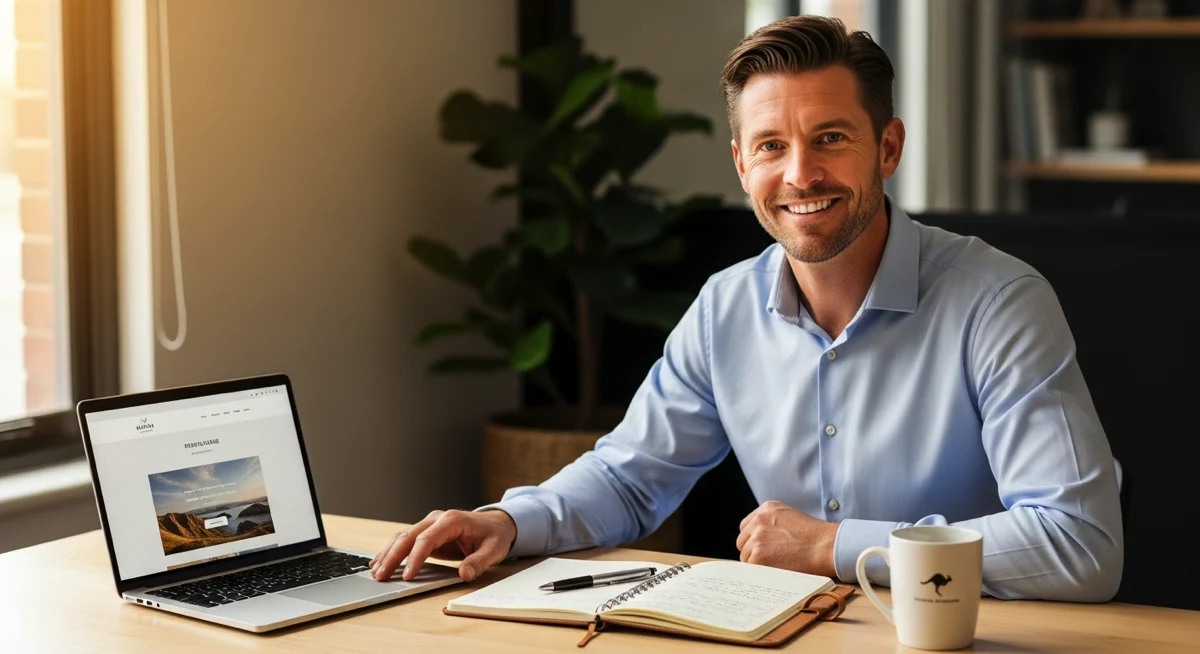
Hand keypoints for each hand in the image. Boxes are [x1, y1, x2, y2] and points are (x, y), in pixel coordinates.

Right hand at [368, 509, 516, 582]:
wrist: (495, 523)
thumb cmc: (494, 536)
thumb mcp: (494, 549)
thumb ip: (479, 562)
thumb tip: (465, 573)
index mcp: (452, 520)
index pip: (427, 539)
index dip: (415, 557)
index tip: (407, 575)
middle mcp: (437, 518)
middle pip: (408, 536)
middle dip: (393, 556)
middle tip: (380, 576)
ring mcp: (429, 523)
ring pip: (402, 536)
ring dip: (388, 553)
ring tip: (375, 571)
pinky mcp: (426, 531)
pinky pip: (405, 539)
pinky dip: (392, 550)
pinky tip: (380, 561)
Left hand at [736, 500, 838, 577]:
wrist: (825, 546)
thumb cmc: (815, 536)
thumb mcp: (790, 517)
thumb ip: (772, 522)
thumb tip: (759, 538)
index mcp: (766, 508)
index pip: (746, 526)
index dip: (752, 539)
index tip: (760, 548)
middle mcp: (759, 520)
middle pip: (742, 541)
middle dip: (752, 551)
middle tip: (767, 561)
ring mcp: (757, 537)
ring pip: (745, 556)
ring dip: (756, 563)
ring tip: (775, 567)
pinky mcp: (758, 555)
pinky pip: (750, 567)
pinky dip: (759, 572)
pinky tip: (773, 572)